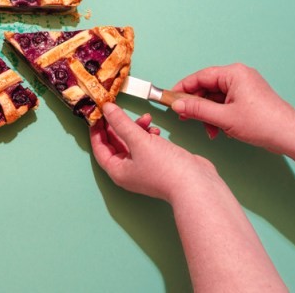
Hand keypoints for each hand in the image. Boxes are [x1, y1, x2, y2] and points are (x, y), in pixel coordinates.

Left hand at [90, 103, 220, 201]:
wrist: (196, 184)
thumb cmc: (167, 169)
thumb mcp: (139, 141)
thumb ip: (121, 123)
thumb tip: (106, 109)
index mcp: (118, 170)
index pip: (100, 148)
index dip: (97, 130)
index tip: (97, 113)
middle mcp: (128, 171)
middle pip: (116, 144)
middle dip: (119, 126)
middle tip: (119, 110)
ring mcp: (144, 168)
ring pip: (132, 143)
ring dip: (137, 128)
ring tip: (146, 118)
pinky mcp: (158, 164)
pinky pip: (146, 145)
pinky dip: (149, 135)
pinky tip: (156, 130)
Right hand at [171, 63, 294, 148]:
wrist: (289, 135)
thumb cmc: (263, 123)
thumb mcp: (224, 117)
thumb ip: (197, 109)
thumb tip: (178, 104)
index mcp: (234, 74)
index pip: (200, 77)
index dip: (183, 88)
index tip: (171, 98)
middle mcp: (239, 76)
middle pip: (207, 87)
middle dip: (196, 105)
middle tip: (185, 116)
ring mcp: (245, 86)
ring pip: (215, 97)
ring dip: (208, 114)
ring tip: (208, 130)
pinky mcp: (248, 97)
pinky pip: (225, 102)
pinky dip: (219, 115)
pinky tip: (219, 129)